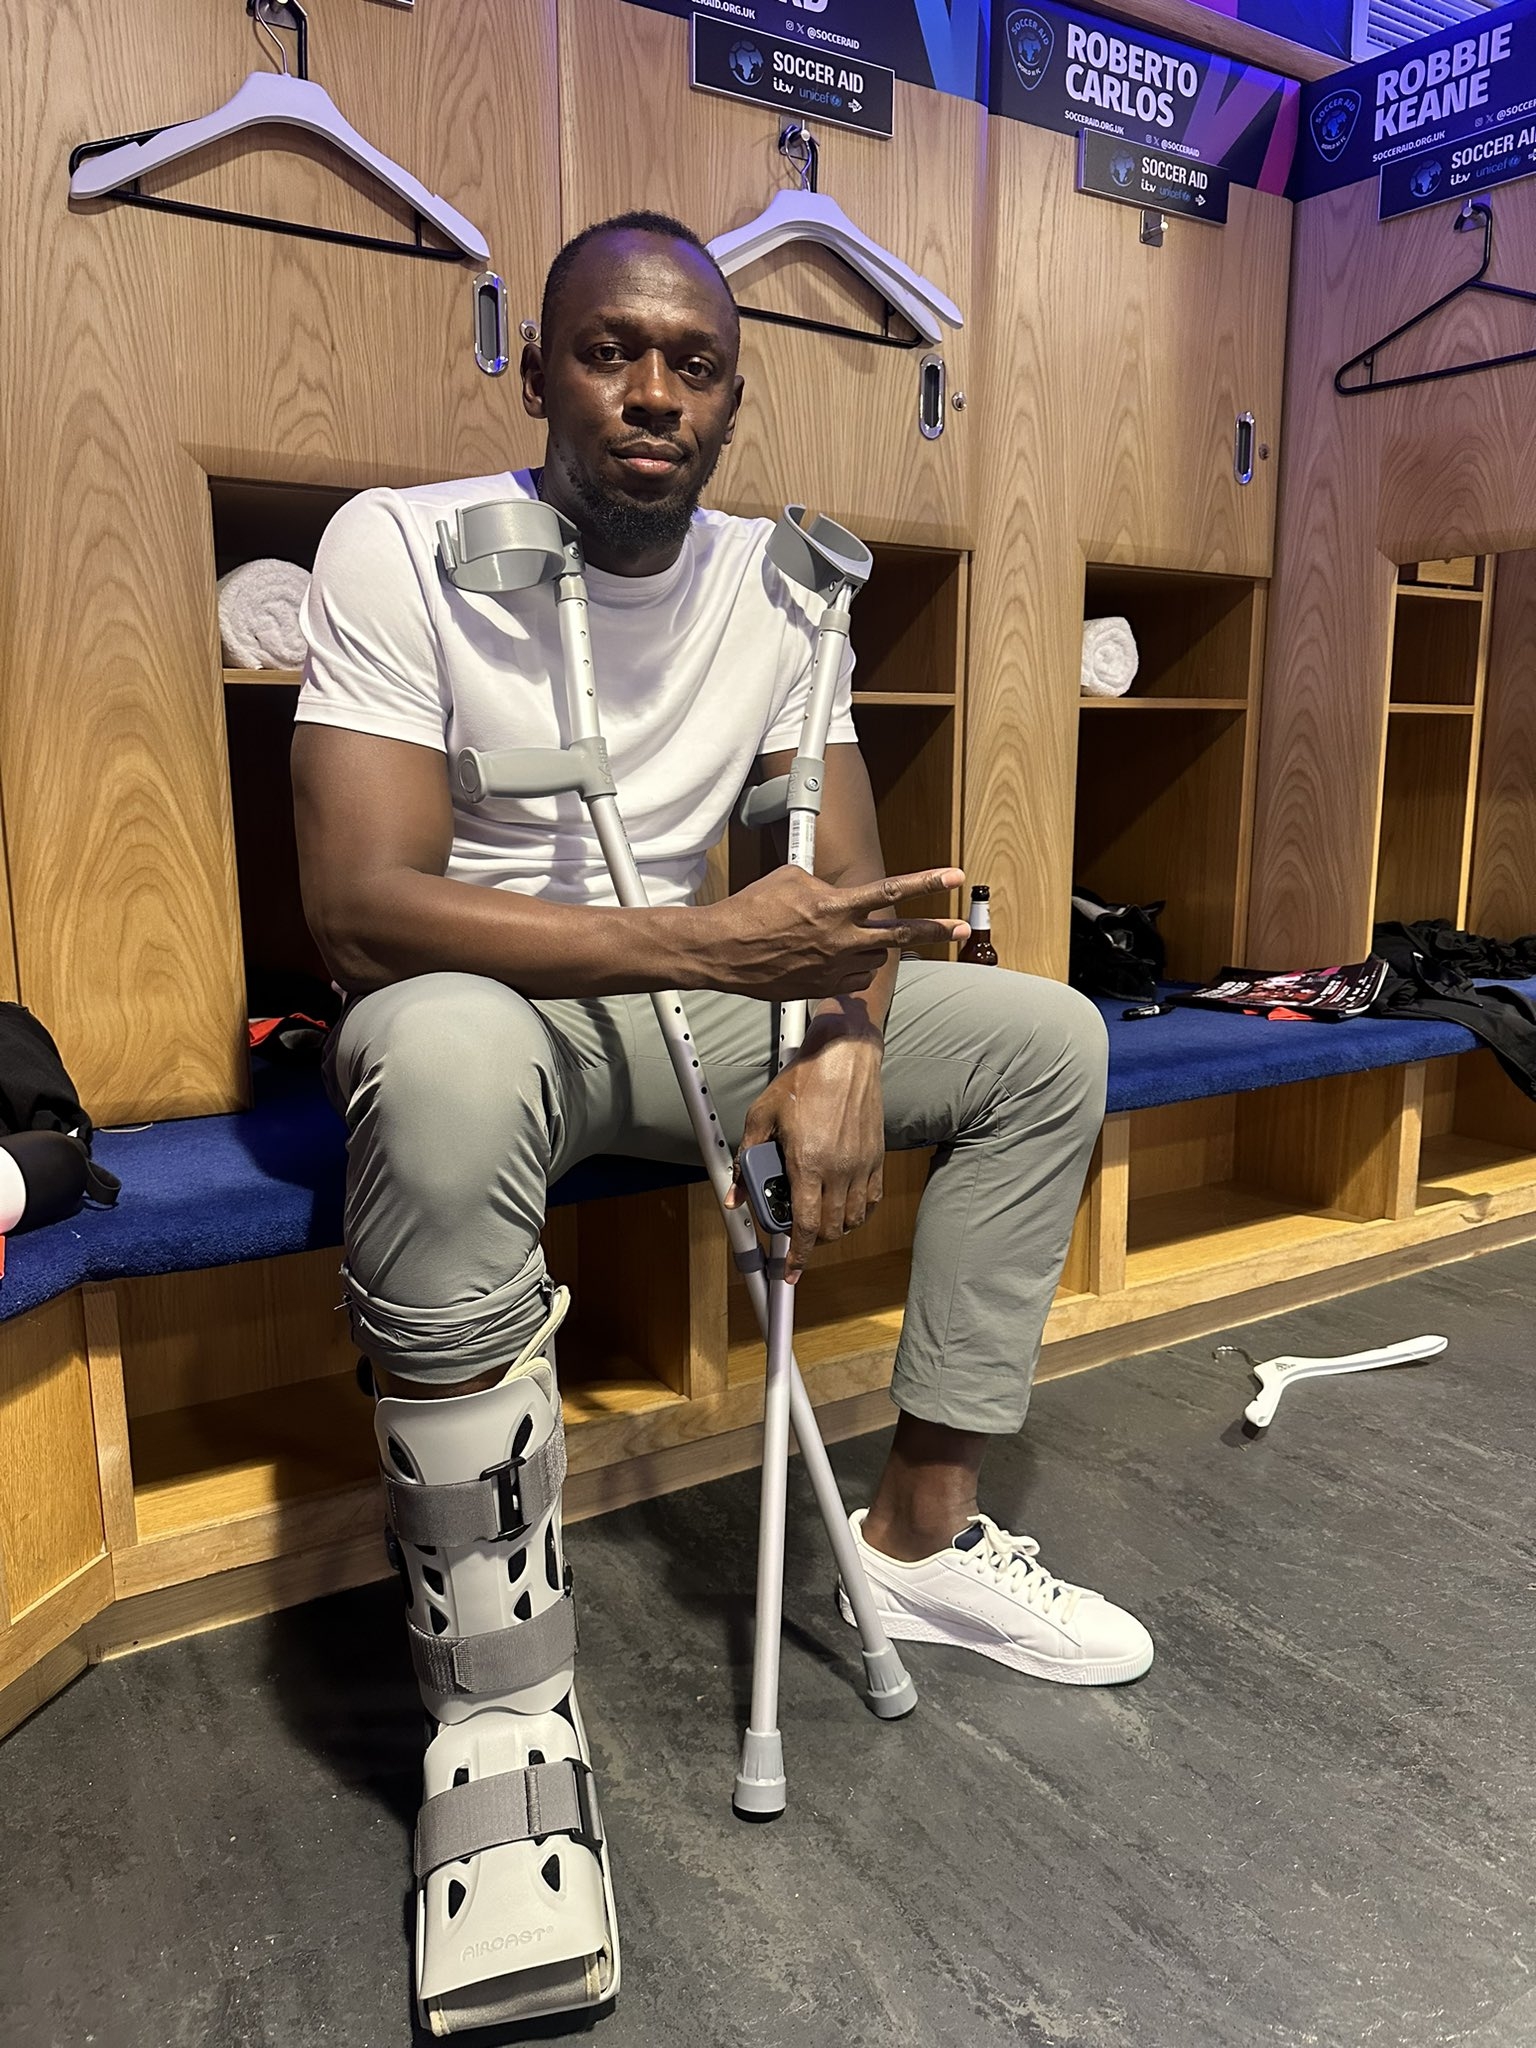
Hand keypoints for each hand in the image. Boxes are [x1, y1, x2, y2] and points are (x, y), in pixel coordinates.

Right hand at [698, 866, 967, 1003]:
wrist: (723, 950)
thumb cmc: (751, 910)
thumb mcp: (789, 878)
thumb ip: (823, 883)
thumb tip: (835, 889)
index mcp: (835, 906)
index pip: (892, 892)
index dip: (928, 883)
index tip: (954, 878)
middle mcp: (841, 939)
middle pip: (902, 935)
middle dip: (936, 931)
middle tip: (961, 928)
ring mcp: (834, 967)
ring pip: (874, 958)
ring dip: (873, 947)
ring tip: (853, 939)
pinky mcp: (822, 988)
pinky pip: (852, 978)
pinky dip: (851, 968)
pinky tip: (833, 959)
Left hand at [726, 1015, 885, 1279]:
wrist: (845, 1056)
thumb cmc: (803, 1080)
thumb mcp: (761, 1115)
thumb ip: (745, 1159)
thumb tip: (733, 1195)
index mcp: (807, 1163)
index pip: (805, 1226)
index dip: (797, 1256)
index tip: (789, 1272)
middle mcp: (838, 1170)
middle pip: (831, 1230)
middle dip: (813, 1243)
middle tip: (798, 1236)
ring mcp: (861, 1165)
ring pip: (853, 1220)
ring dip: (836, 1230)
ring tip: (820, 1222)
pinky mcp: (876, 1157)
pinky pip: (871, 1200)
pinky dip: (858, 1212)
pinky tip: (845, 1207)